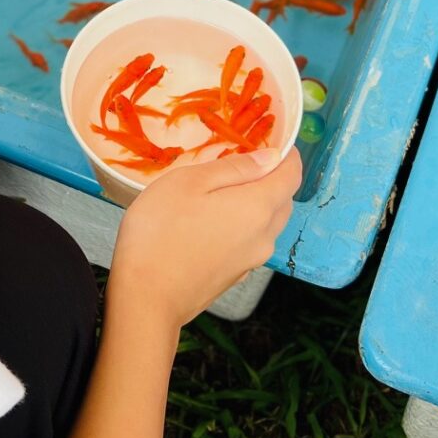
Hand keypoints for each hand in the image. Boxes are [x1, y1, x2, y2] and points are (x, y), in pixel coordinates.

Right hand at [110, 149, 301, 331]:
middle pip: (284, 199)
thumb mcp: (189, 182)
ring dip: (257, 202)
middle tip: (241, 160)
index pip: (292, 174)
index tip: (269, 139)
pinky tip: (212, 221)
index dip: (286, 153)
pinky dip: (243, 225)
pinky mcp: (236, 276)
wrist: (146, 299)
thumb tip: (271, 158)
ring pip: (268, 222)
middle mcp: (265, 236)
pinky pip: (251, 241)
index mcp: (259, 207)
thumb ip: (234, 167)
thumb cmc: (159, 232)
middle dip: (272, 177)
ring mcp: (252, 260)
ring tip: (222, 190)